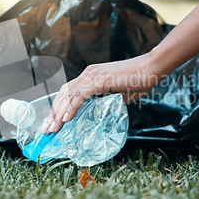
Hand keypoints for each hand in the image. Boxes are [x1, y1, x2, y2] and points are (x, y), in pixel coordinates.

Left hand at [43, 53, 159, 133]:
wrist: (152, 68)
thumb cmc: (139, 81)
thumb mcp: (119, 95)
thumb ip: (107, 102)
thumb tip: (102, 114)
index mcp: (90, 75)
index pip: (68, 92)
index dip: (58, 107)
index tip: (52, 123)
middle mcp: (88, 74)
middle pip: (64, 94)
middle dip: (53, 113)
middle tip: (46, 130)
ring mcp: (93, 76)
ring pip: (69, 96)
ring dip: (59, 113)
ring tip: (53, 129)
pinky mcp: (100, 80)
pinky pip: (81, 96)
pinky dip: (72, 108)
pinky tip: (66, 119)